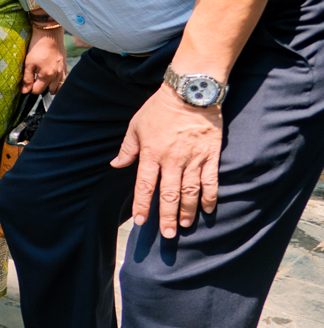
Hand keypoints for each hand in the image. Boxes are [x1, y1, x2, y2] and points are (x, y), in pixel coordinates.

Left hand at [22, 25, 66, 93]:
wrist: (49, 35)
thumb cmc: (37, 48)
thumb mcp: (28, 63)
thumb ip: (27, 79)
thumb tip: (25, 91)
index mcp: (46, 75)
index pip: (38, 91)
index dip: (31, 89)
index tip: (28, 84)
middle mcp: (56, 75)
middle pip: (50, 91)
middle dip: (42, 89)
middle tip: (35, 82)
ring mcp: (62, 71)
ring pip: (58, 87)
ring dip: (51, 87)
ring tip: (44, 82)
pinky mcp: (65, 66)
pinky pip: (64, 80)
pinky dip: (58, 82)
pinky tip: (52, 78)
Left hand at [110, 85, 222, 237]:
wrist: (190, 92)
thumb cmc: (159, 108)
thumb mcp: (136, 126)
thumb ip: (128, 148)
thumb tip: (116, 165)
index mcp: (151, 153)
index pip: (145, 185)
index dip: (142, 205)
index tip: (141, 222)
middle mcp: (172, 159)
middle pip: (169, 194)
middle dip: (167, 216)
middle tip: (167, 235)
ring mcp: (194, 158)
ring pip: (190, 191)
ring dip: (187, 211)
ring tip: (184, 226)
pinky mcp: (211, 155)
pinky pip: (211, 180)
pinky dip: (210, 196)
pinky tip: (208, 209)